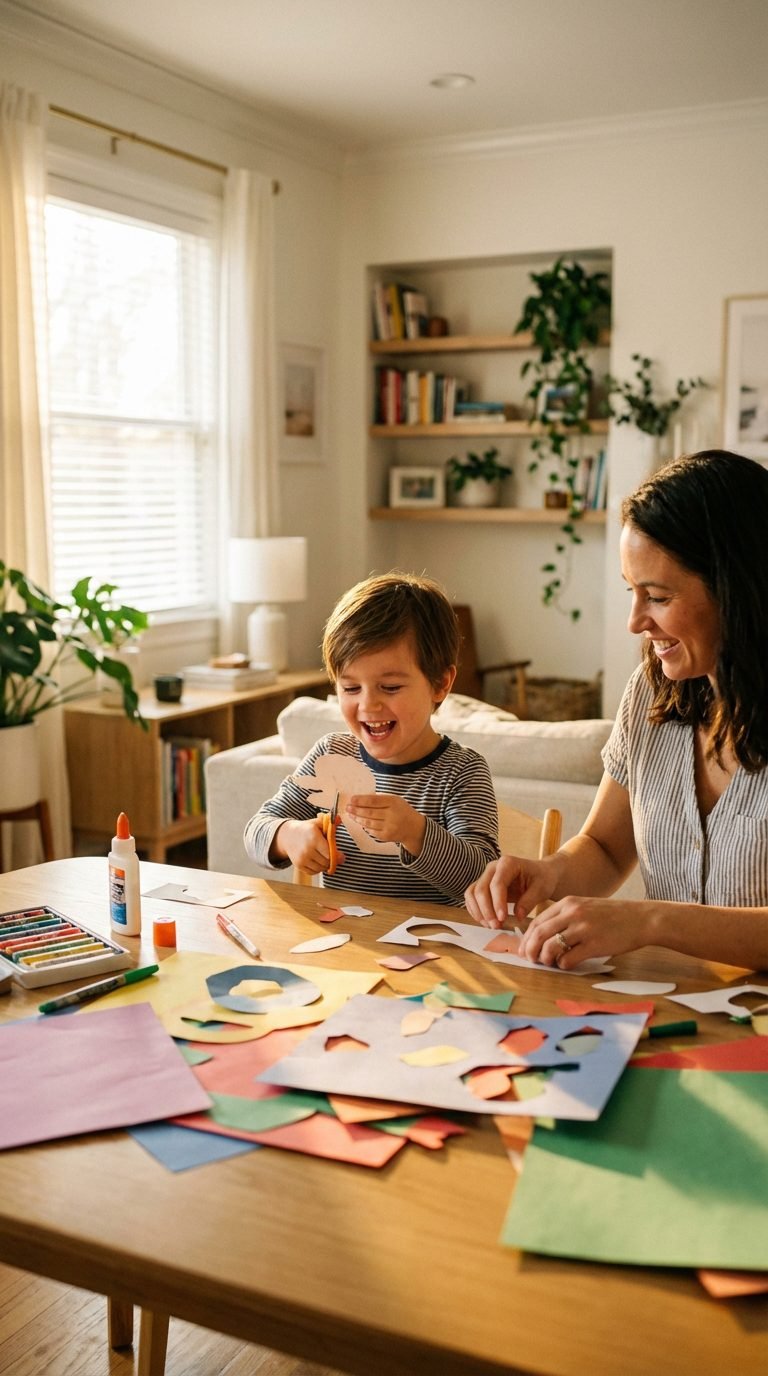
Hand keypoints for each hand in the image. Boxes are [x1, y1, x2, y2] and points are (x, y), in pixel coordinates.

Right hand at [271, 818, 343, 875]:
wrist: (287, 835)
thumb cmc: (306, 829)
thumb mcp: (318, 823)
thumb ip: (331, 822)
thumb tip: (339, 819)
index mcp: (314, 838)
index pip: (329, 853)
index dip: (336, 856)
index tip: (341, 856)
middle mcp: (307, 849)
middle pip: (326, 862)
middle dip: (332, 861)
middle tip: (333, 857)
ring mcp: (302, 858)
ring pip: (320, 869)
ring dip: (325, 866)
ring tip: (325, 858)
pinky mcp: (298, 865)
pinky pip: (313, 872)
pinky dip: (317, 869)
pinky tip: (317, 862)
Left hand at [346, 793, 425, 855]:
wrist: (414, 828)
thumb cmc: (402, 811)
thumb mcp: (395, 800)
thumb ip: (381, 799)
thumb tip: (361, 799)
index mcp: (393, 802)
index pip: (373, 801)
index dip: (361, 800)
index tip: (352, 799)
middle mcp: (391, 815)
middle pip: (369, 812)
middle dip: (356, 810)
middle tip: (347, 807)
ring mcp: (389, 827)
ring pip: (368, 822)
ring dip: (357, 818)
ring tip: (351, 814)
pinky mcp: (386, 836)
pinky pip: (371, 831)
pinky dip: (365, 826)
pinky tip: (360, 822)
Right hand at [464, 855, 556, 928]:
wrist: (540, 875)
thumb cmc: (542, 879)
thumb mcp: (542, 889)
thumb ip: (529, 901)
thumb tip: (517, 916)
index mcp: (508, 863)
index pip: (497, 884)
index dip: (497, 902)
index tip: (502, 918)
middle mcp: (493, 868)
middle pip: (480, 889)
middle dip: (486, 910)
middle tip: (496, 926)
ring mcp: (486, 876)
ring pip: (472, 894)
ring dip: (478, 912)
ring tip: (491, 925)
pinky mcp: (483, 886)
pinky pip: (471, 898)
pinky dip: (476, 911)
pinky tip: (486, 922)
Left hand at [518, 896, 651, 968]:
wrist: (641, 918)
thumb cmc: (613, 916)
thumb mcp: (585, 907)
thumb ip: (565, 917)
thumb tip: (542, 936)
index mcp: (568, 903)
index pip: (537, 921)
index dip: (527, 938)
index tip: (524, 950)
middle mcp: (573, 913)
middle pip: (539, 934)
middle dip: (530, 950)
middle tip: (530, 961)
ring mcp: (584, 929)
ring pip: (550, 947)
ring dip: (545, 959)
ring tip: (550, 963)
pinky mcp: (594, 944)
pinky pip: (568, 959)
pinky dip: (563, 965)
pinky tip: (568, 964)